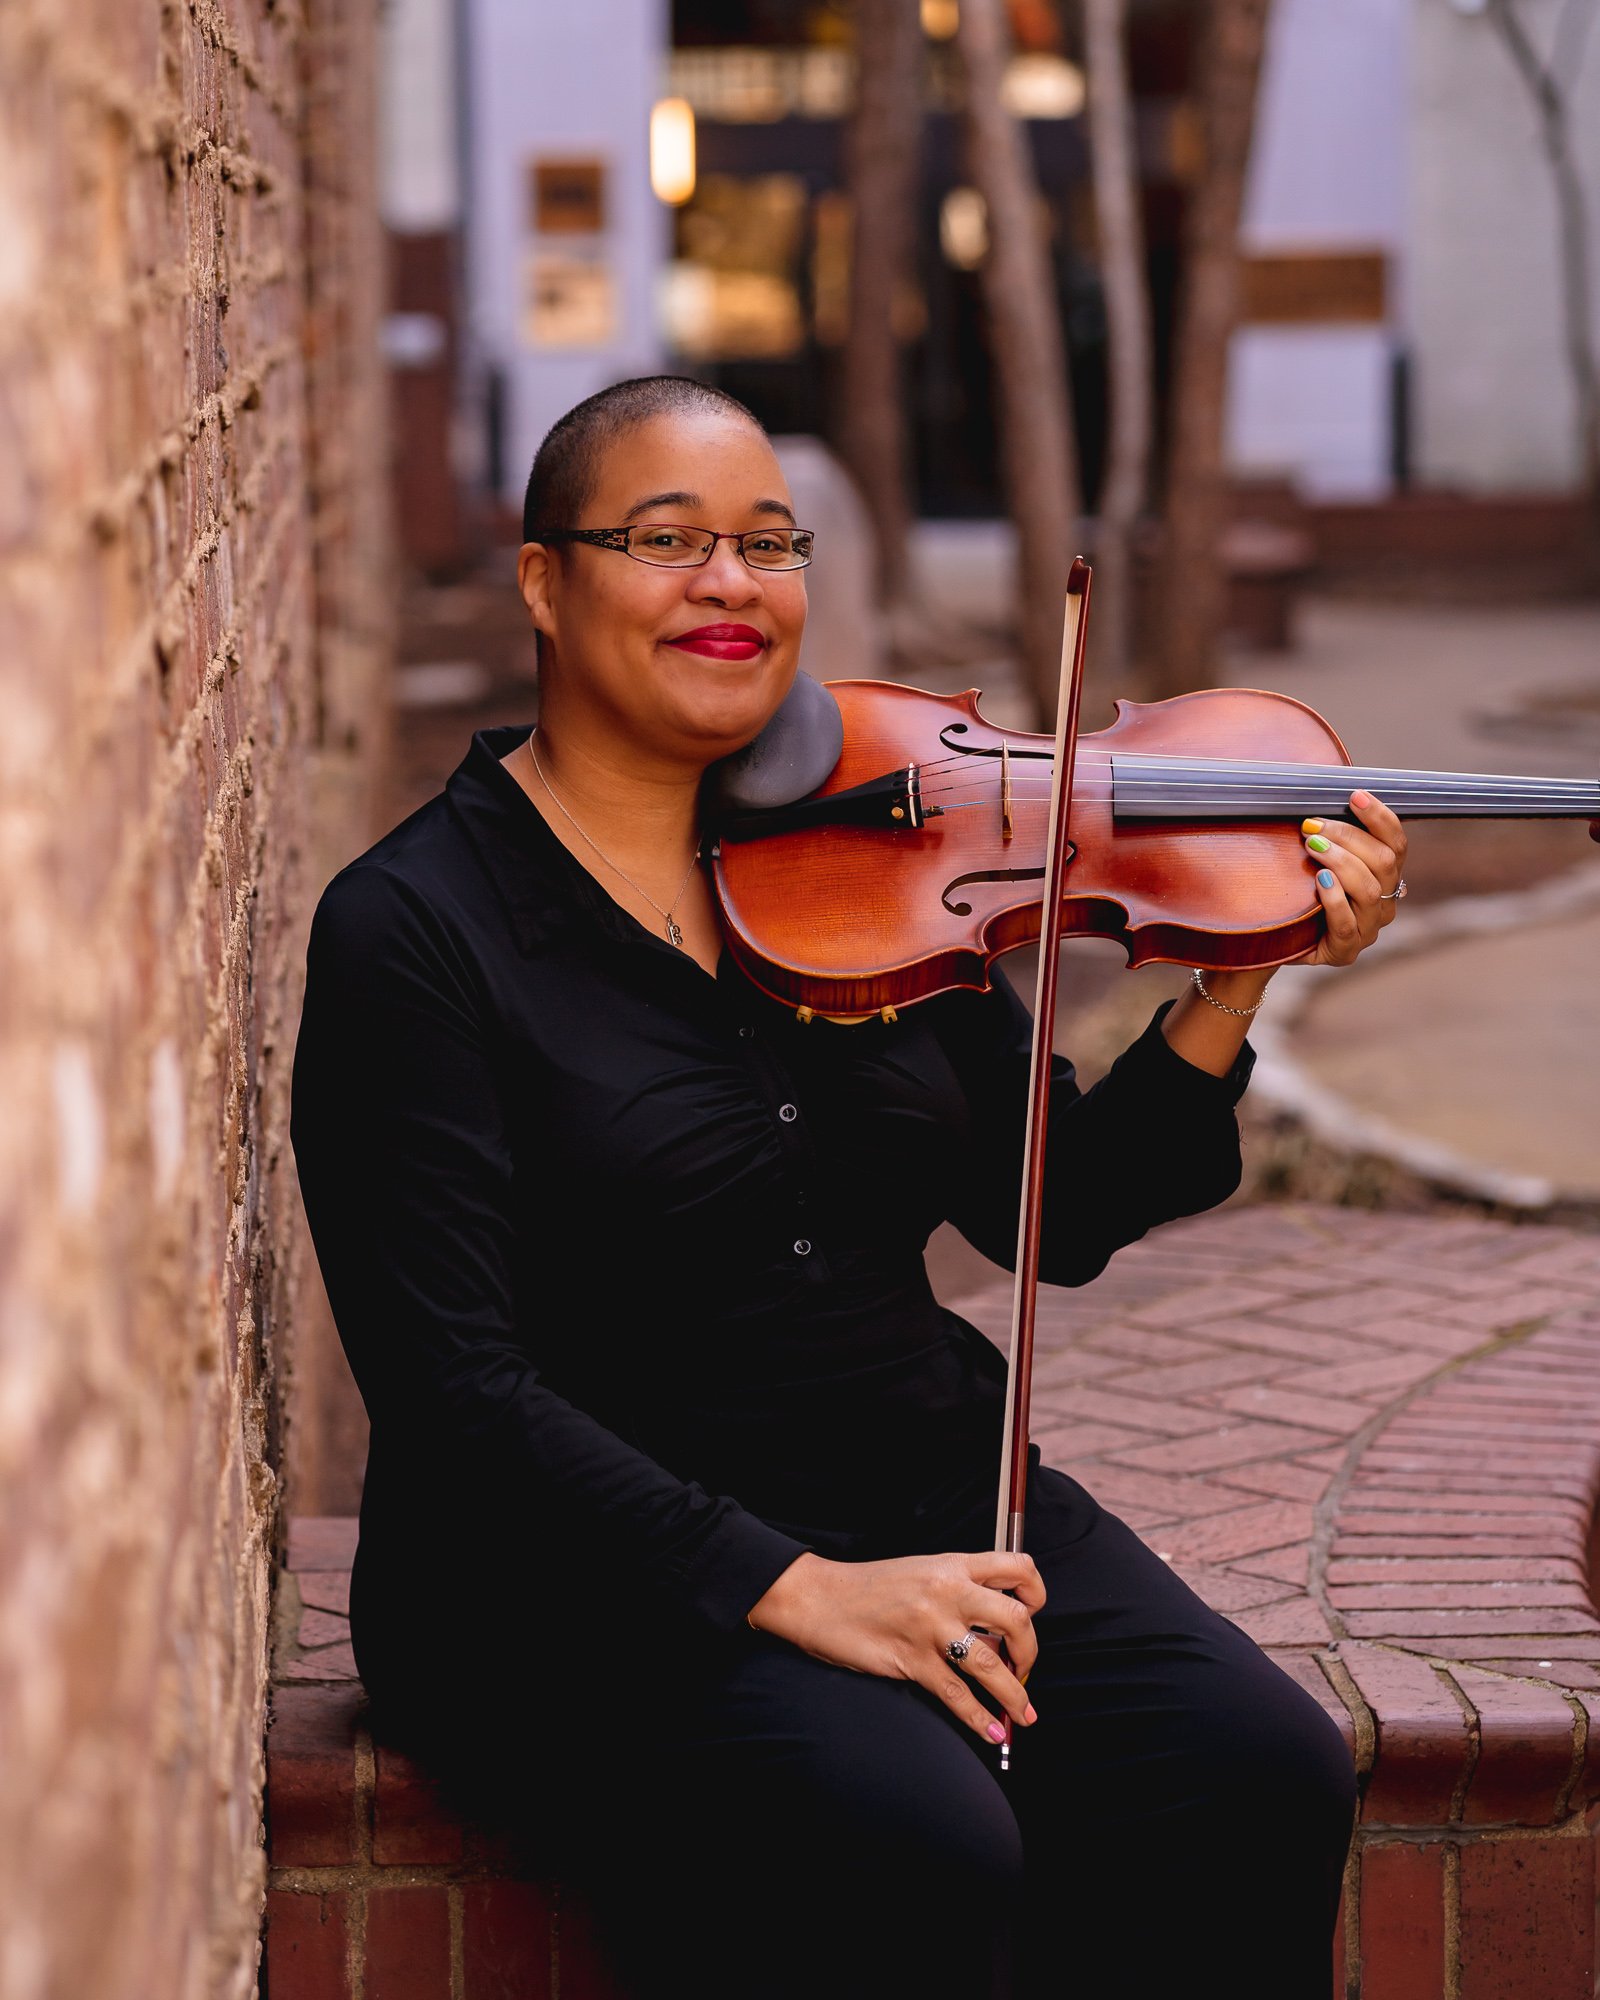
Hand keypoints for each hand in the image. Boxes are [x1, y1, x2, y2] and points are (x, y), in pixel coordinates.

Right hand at [745, 1549, 1044, 1744]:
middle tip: (1024, 1668)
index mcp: (951, 1565)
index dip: (1036, 1592)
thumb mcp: (920, 1570)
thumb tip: (995, 1625)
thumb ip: (957, 1587)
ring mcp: (930, 1627)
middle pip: (1016, 1619)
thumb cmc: (868, 1587)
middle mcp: (947, 1591)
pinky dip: (980, 1719)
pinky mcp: (911, 1660)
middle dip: (1031, 1652)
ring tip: (1025, 1713)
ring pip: (992, 1665)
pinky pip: (957, 1695)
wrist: (819, 1598)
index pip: (1016, 1567)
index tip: (1033, 1613)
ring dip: (1015, 1695)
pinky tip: (993, 1732)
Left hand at [1292, 789, 1407, 967]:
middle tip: (1313, 825)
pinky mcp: (1345, 951)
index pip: (1395, 843)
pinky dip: (1335, 899)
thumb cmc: (1300, 894)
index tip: (1355, 795)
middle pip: (1383, 861)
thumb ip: (1329, 837)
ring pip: (1369, 890)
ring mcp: (1368, 929)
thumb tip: (1319, 797)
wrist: (1275, 941)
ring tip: (1312, 846)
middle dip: (1349, 837)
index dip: (1380, 817)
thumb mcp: (1316, 861)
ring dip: (1340, 861)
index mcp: (1385, 877)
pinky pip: (1347, 924)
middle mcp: (1384, 902)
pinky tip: (1320, 881)